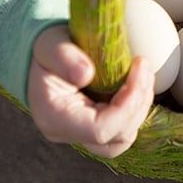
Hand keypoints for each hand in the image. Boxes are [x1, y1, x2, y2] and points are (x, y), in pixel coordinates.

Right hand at [27, 24, 154, 158]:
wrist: (38, 53)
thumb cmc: (45, 47)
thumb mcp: (51, 45)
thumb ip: (64, 57)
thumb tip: (86, 74)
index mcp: (53, 117)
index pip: (99, 130)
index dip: (127, 105)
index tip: (138, 70)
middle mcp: (66, 132)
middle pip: (116, 138)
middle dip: (138, 103)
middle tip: (144, 66)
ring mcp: (80, 133)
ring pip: (122, 138)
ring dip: (140, 106)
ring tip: (144, 74)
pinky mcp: (93, 126)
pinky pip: (121, 129)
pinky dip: (135, 108)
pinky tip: (137, 83)